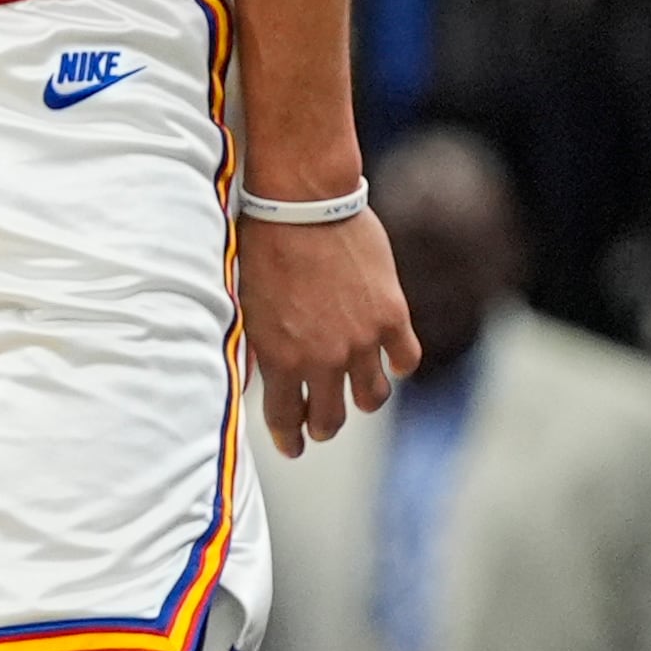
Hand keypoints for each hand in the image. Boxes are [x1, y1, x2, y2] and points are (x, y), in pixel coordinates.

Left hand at [242, 209, 420, 456]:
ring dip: (363, 400)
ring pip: (372, 397)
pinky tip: (391, 359)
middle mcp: (323, 359)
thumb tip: (250, 378)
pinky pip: (406, 359)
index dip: (290, 439)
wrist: (303, 204)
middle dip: (324, 426)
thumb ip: (255, 348)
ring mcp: (361, 340)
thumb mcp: (245, 306)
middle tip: (322, 426)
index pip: (287, 420)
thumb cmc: (262, 246)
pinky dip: (399, 364)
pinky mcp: (391, 316)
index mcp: (280, 359)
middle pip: (332, 417)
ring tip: (358, 395)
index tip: (293, 447)